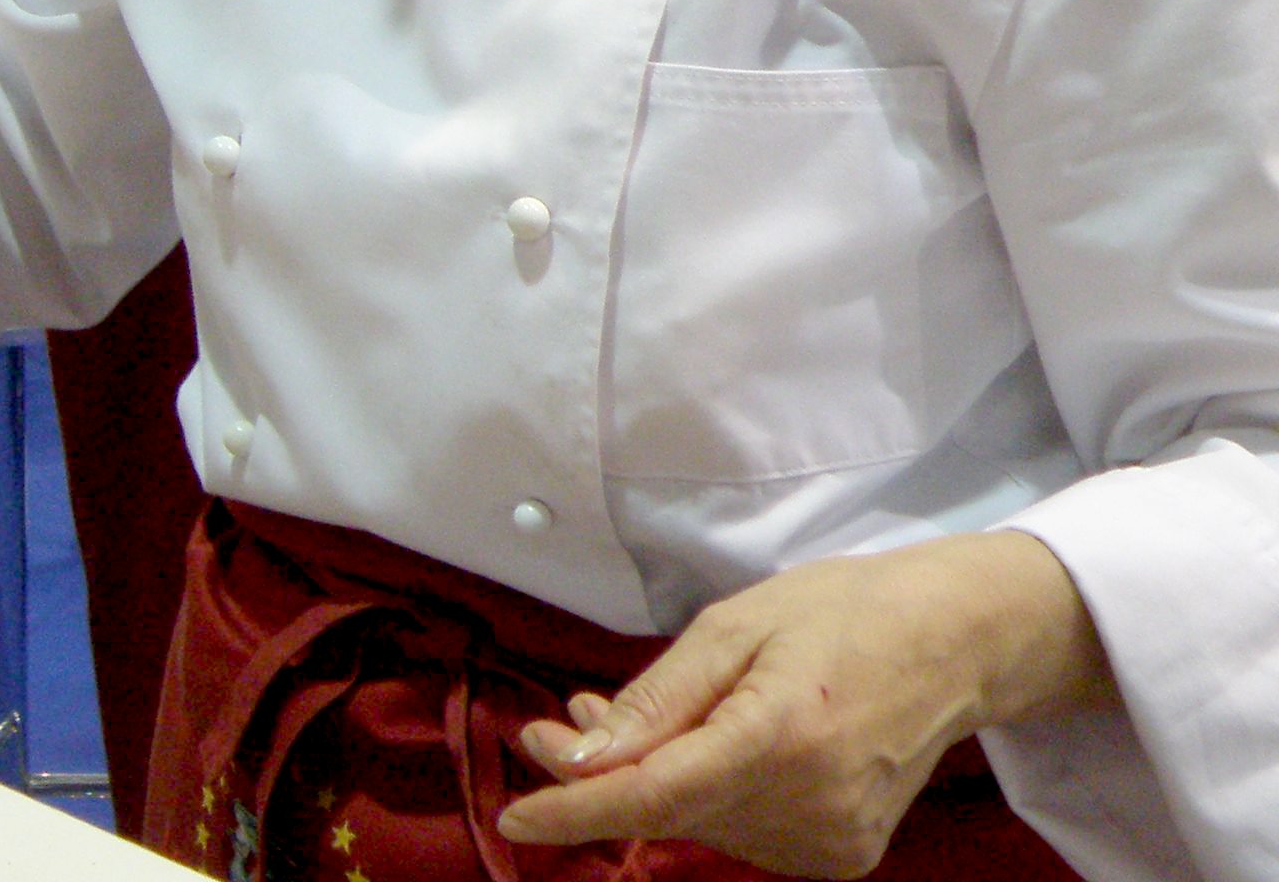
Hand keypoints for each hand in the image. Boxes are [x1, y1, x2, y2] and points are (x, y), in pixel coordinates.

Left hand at [496, 532, 1112, 877]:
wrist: (953, 645)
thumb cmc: (840, 613)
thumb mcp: (733, 627)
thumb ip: (656, 701)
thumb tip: (582, 757)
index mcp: (781, 737)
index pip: (655, 796)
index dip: (577, 810)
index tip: (514, 814)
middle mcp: (811, 804)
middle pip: (671, 811)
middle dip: (604, 774)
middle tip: (569, 721)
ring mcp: (833, 840)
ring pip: (702, 825)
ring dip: (652, 782)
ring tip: (638, 724)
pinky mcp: (845, 855)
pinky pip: (743, 832)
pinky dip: (702, 798)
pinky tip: (696, 752)